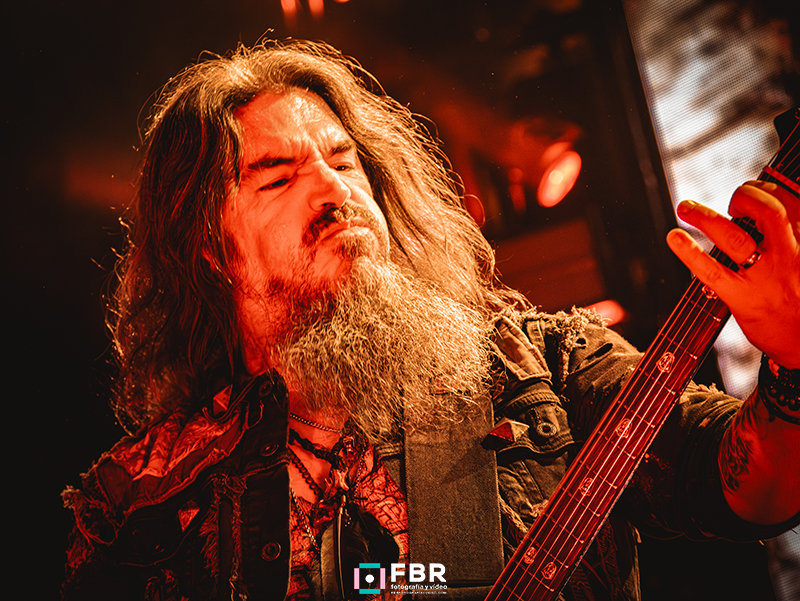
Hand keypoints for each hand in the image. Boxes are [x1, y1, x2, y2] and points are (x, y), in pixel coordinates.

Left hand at [666, 180, 799, 367]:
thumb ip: (790, 239)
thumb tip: (758, 217)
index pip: (789, 203)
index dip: (764, 190)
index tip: (749, 192)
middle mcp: (790, 256)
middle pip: (768, 211)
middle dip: (743, 196)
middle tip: (727, 201)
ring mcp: (765, 278)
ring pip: (734, 237)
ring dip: (704, 217)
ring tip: (685, 207)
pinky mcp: (744, 299)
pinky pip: (712, 271)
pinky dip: (689, 252)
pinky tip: (674, 238)